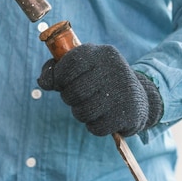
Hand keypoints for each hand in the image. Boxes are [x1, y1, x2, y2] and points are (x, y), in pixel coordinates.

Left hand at [37, 44, 162, 136]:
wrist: (139, 99)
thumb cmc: (103, 81)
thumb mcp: (86, 67)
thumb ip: (60, 69)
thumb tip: (43, 81)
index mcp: (103, 54)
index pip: (71, 63)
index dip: (58, 76)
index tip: (60, 83)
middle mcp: (115, 70)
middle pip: (74, 91)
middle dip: (69, 98)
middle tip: (78, 97)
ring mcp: (123, 93)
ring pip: (83, 112)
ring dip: (81, 113)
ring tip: (91, 107)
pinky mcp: (127, 114)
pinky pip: (96, 127)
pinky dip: (95, 126)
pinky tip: (103, 117)